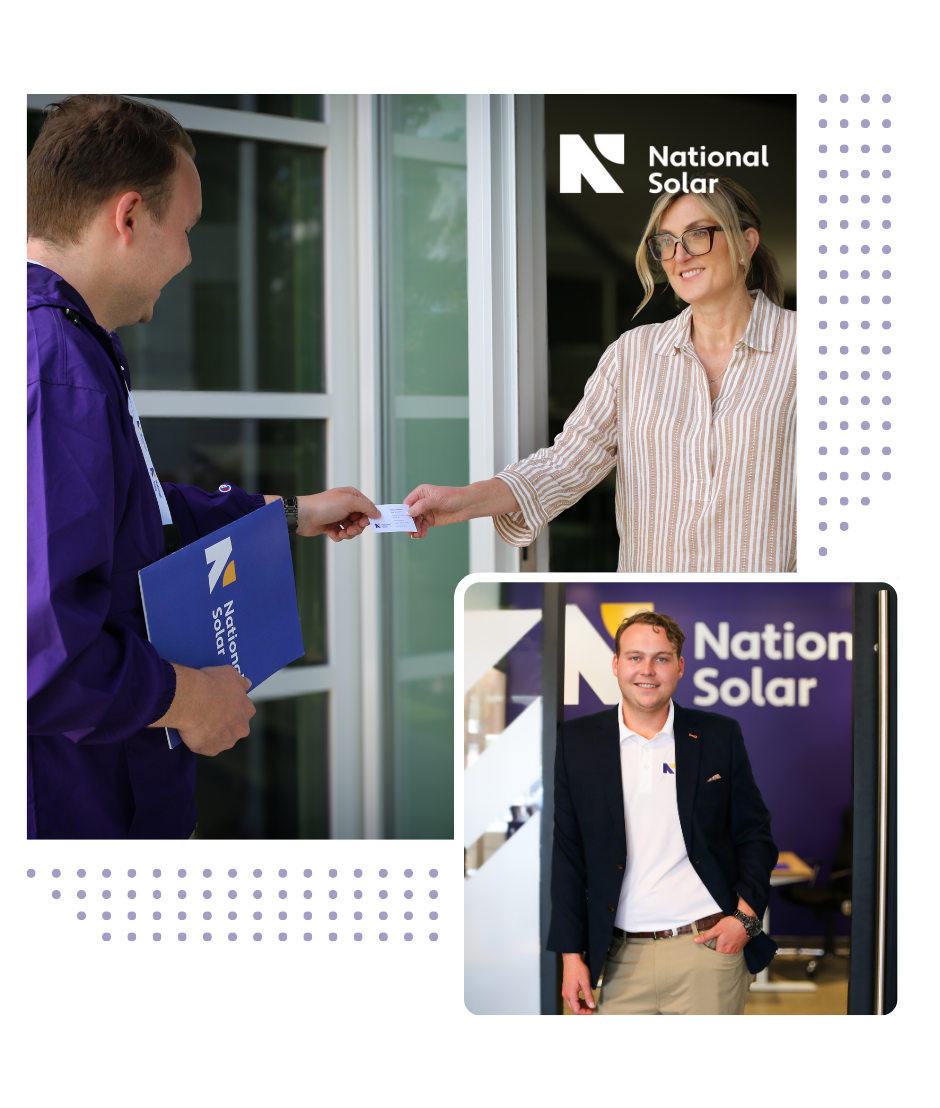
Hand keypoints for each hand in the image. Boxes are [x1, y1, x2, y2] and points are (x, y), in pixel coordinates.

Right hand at [149, 663, 254, 756]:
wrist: (191, 699)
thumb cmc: (211, 684)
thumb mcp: (230, 673)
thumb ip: (241, 681)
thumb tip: (248, 683)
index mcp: (248, 710)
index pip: (244, 711)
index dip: (232, 707)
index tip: (221, 703)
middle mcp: (241, 729)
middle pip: (234, 728)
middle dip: (225, 723)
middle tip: (209, 714)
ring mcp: (226, 742)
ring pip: (220, 739)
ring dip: (212, 734)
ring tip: (198, 723)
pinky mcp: (210, 750)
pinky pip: (205, 747)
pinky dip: (199, 742)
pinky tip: (192, 732)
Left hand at [265, 490, 380, 540]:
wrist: (304, 516)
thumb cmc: (324, 505)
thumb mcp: (349, 502)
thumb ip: (366, 507)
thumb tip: (378, 513)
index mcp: (351, 496)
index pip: (367, 507)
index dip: (368, 516)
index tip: (365, 523)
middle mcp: (346, 505)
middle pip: (361, 520)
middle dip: (357, 527)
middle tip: (351, 529)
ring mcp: (339, 516)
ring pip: (352, 528)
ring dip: (348, 533)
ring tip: (341, 532)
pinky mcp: (332, 526)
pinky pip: (342, 534)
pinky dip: (339, 535)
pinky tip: (332, 533)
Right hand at [403, 478, 518, 538]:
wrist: (468, 504)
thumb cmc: (453, 496)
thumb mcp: (437, 499)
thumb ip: (422, 505)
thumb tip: (408, 513)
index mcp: (421, 493)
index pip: (408, 503)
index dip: (404, 512)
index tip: (402, 521)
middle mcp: (422, 502)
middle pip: (410, 514)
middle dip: (409, 523)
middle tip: (409, 531)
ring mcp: (426, 512)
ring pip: (415, 522)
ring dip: (415, 529)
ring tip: (416, 535)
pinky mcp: (431, 520)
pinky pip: (422, 527)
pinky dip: (421, 532)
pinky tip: (421, 535)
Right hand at [561, 953, 595, 1013]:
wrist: (572, 959)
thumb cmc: (578, 969)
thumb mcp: (586, 983)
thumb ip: (589, 996)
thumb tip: (591, 1006)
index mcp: (570, 994)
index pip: (576, 1010)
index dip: (585, 1012)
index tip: (592, 1010)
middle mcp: (566, 994)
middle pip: (574, 1008)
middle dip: (583, 1010)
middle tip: (591, 1008)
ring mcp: (565, 991)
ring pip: (573, 1004)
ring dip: (581, 1006)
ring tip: (589, 1003)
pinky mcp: (567, 988)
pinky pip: (572, 998)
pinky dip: (578, 1001)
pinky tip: (584, 998)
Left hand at [694, 909, 751, 953]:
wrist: (745, 922)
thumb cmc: (730, 924)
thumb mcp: (716, 929)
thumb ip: (706, 936)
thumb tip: (695, 941)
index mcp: (722, 949)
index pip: (713, 954)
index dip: (710, 951)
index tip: (707, 947)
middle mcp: (729, 952)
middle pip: (720, 954)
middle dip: (717, 950)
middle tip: (714, 942)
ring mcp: (736, 950)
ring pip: (727, 952)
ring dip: (724, 948)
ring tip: (722, 941)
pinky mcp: (740, 947)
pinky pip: (733, 950)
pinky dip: (730, 946)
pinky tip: (729, 940)